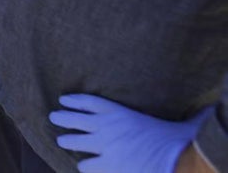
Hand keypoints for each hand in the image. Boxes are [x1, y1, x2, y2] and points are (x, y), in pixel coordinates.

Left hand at [49, 94, 213, 172]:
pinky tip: (83, 167)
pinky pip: (87, 166)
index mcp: (120, 112)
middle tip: (54, 118)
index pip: (89, 102)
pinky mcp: (107, 166)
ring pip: (75, 142)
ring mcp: (104, 147)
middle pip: (74, 119)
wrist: (177, 161)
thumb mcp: (177, 121)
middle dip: (63, 119)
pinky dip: (86, 167)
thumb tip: (210, 107)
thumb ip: (187, 113)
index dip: (74, 100)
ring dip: (69, 142)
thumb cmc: (179, 141)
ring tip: (63, 142)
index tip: (64, 99)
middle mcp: (107, 127)